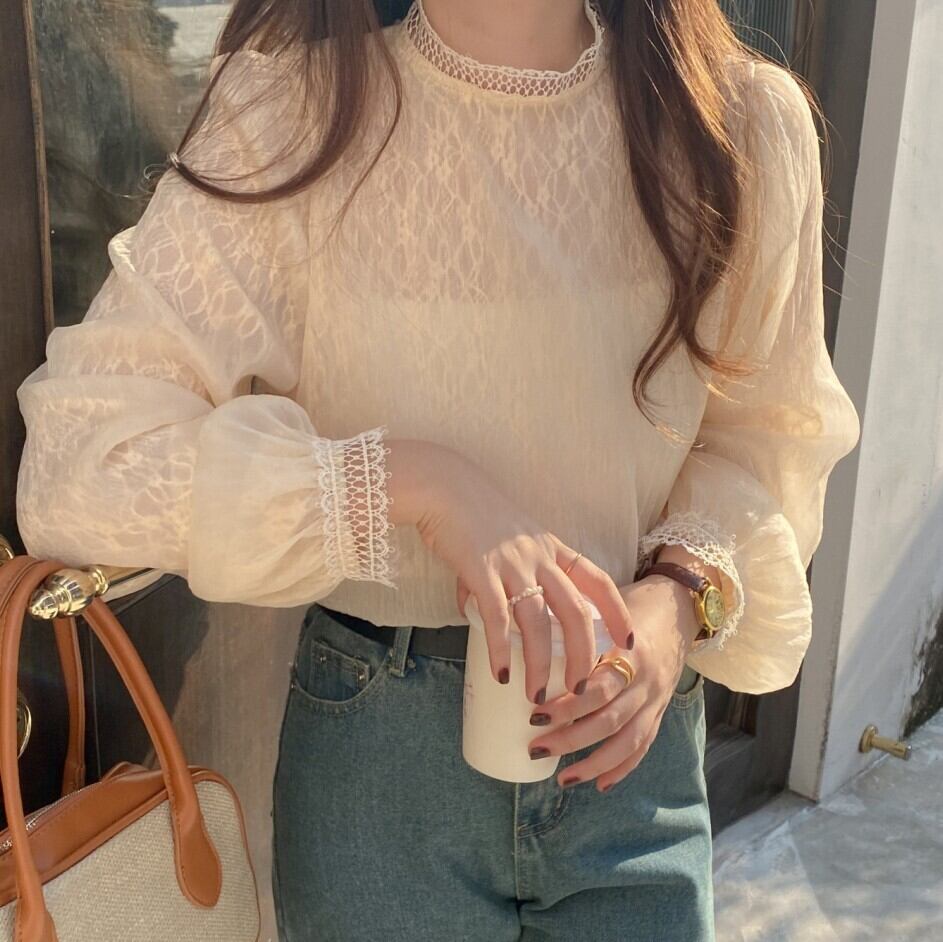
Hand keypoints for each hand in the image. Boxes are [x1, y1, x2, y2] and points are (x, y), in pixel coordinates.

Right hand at [384, 439, 633, 702]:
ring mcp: (512, 564)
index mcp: (552, 549)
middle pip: (575, 612)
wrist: (444, 486)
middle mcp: (540, 558)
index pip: (599, 580)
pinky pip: (497, 618)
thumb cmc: (474, 514)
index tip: (630, 642)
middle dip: (582, 656)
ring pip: (538, 622)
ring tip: (538, 696)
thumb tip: (485, 616)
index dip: (618, 612)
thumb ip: (505, 578)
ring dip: (541, 664)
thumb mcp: (509, 541)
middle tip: (579, 690)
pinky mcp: (481, 571)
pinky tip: (500, 673)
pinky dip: (501, 649)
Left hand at [526, 572, 703, 791]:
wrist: (677, 611)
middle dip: (571, 739)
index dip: (568, 706)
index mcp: (629, 652)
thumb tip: (519, 636)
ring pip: (627, 740)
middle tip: (535, 748)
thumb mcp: (603, 610)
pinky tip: (599, 785)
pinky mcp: (660, 711)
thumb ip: (572, 627)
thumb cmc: (627, 607)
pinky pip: (643, 746)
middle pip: (609, 719)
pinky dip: (622, 768)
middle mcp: (645, 680)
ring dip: (593, 763)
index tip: (534, 713)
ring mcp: (656, 699)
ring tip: (561, 779)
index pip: (598, 687)